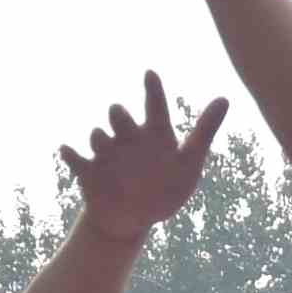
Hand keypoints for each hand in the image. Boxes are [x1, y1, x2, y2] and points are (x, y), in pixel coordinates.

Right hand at [60, 73, 231, 241]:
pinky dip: (70, 154)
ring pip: (99, 136)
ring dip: (99, 137)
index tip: (150, 74)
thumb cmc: (164, 188)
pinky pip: (76, 159)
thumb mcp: (189, 163)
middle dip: (119, 115)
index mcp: (155, 135)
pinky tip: (66, 150)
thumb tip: (225, 98)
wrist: (133, 219)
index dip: (153, 89)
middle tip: (120, 113)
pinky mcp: (89, 171)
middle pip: (120, 117)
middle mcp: (129, 139)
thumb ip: (205, 131)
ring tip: (100, 138)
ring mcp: (107, 154)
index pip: (155, 106)